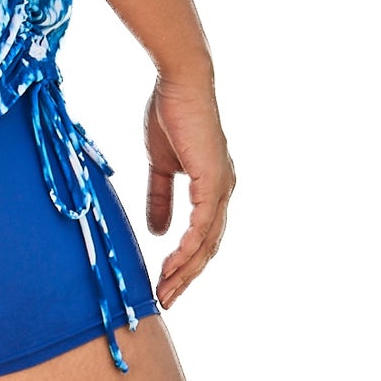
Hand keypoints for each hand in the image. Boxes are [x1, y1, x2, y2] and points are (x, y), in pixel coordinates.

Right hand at [144, 72, 235, 309]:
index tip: (164, 281)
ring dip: (185, 270)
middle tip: (165, 298)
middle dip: (186, 275)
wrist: (180, 82)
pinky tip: (172, 264)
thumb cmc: (170, 113)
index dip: (184, 261)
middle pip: (208, 247)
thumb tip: (157, 232)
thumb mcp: (160, 163)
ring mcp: (221, 187)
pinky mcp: (213, 181)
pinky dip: (187, 249)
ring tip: (165, 291)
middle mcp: (223, 191)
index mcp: (213, 186)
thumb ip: (160, 197)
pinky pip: (202, 226)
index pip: (202, 235)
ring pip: (207, 243)